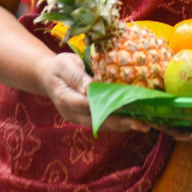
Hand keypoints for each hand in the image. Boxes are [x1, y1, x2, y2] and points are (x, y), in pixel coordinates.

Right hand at [34, 53, 148, 132]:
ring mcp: (78, 118)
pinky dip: (118, 123)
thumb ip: (77, 76)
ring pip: (101, 125)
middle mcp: (71, 112)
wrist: (47, 76)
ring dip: (122, 126)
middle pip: (97, 121)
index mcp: (64, 97)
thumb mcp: (65, 65)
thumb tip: (90, 87)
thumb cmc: (58, 67)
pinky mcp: (85, 118)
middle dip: (120, 122)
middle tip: (142, 124)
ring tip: (144, 125)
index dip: (105, 107)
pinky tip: (135, 121)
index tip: (124, 107)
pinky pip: (102, 123)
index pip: (86, 105)